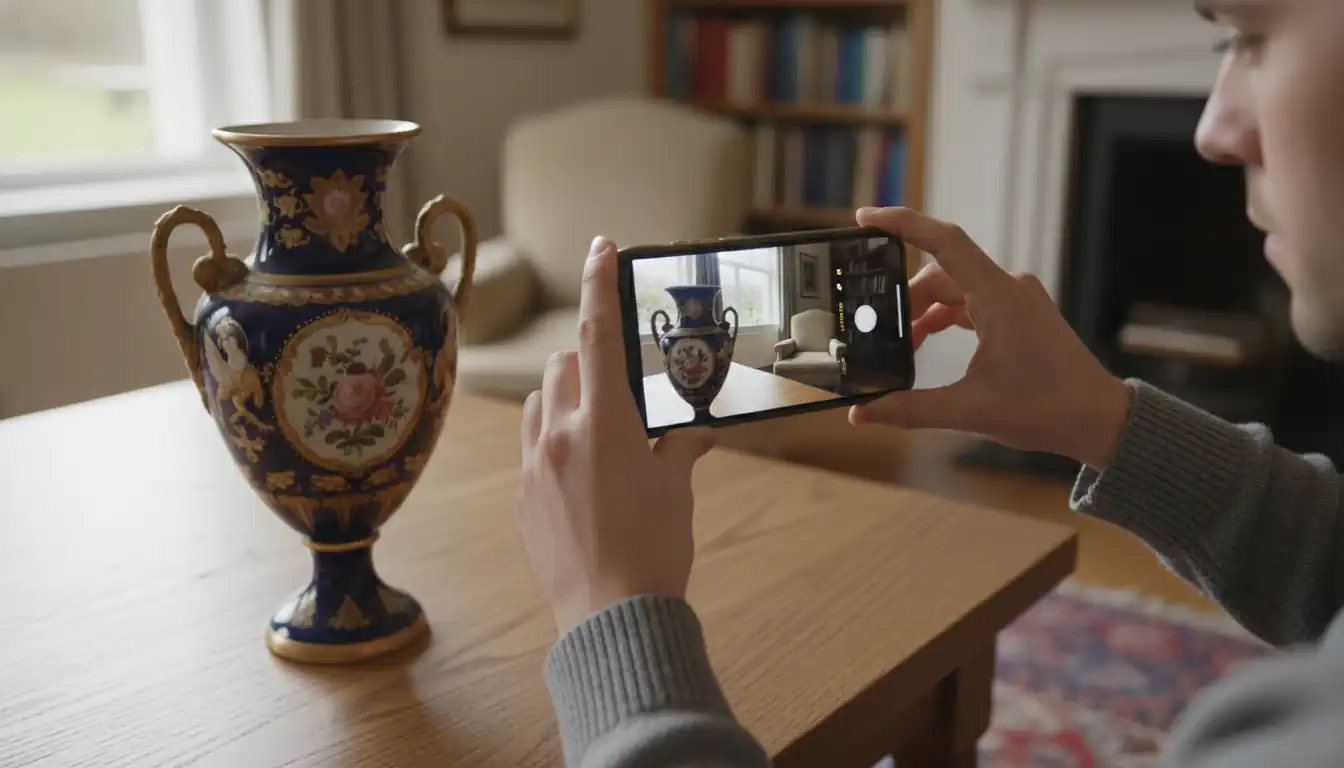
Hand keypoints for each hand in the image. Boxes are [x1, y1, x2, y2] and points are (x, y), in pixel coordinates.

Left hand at [518, 236, 716, 633]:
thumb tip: (693, 433)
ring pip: (540, 401)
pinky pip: (531, 444)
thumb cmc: (654, 551)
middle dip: (587, 359)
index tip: (600, 247)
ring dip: (564, 396)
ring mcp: (536, 466)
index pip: (599, 336)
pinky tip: (579, 469)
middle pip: (564, 365)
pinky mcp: (523, 495)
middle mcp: (562, 436)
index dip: (599, 284)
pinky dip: (552, 436)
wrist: (613, 616)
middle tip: (617, 384)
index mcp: (607, 425)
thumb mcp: (676, 490)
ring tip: (596, 426)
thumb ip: (679, 448)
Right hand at [849, 207, 1133, 468]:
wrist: (1099, 419)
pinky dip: (942, 318)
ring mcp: (1014, 298)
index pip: (944, 242)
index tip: (866, 218)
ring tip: (899, 345)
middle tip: (876, 331)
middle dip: (904, 299)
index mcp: (1000, 297)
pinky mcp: (1017, 312)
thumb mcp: (971, 410)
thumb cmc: (1048, 409)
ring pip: (952, 288)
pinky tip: (923, 343)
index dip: (902, 224)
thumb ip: (910, 408)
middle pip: (939, 273)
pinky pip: (968, 302)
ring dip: (923, 312)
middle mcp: (1008, 287)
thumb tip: (862, 413)